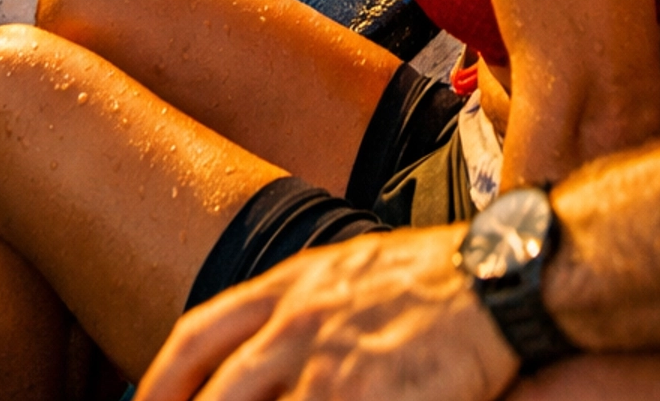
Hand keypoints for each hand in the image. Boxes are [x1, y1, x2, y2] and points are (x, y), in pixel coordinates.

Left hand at [135, 225, 519, 400]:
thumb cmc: (433, 279)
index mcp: (292, 283)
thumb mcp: (350, 271)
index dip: (160, 381)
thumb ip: (302, 306)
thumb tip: (264, 345)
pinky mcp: (364, 396)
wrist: (499, 278)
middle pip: (217, 390)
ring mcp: (329, 362)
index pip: (199, 333)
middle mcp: (299, 319)